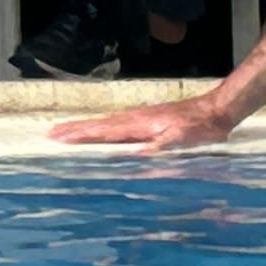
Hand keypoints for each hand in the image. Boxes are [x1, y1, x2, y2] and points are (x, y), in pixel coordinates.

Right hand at [54, 93, 238, 149]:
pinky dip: (103, 129)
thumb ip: (158, 147)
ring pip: (106, 124)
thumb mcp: (181, 141)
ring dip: (86, 128)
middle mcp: (134, 119)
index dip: (80, 135)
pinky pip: (117, 126)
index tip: (58, 137)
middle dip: (75, 130)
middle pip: (98, 125)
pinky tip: (101, 133)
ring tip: (66, 132)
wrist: (215, 111)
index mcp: (138, 125)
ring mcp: (140, 118)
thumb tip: (133, 155)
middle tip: (51, 133)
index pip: (102, 132)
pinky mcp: (148, 120)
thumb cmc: (199, 129)